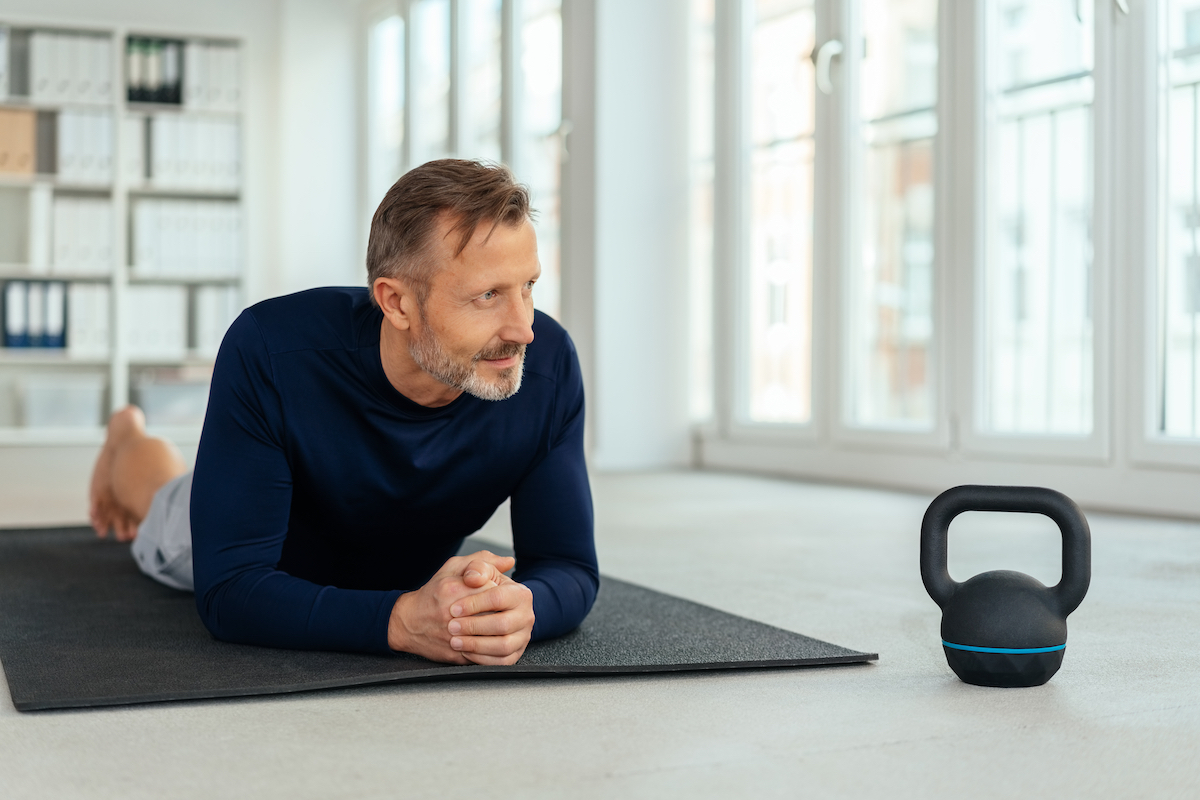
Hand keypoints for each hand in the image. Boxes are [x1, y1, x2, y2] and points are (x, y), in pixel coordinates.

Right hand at [388, 550, 533, 665]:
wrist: (408, 622)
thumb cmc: (433, 593)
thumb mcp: (454, 567)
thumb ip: (482, 562)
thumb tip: (509, 562)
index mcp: (453, 589)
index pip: (493, 591)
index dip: (500, 593)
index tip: (497, 593)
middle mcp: (452, 613)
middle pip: (495, 615)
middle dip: (503, 613)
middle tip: (502, 611)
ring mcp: (454, 636)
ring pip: (492, 638)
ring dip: (500, 633)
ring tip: (500, 626)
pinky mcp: (456, 655)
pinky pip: (484, 655)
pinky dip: (492, 650)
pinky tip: (493, 641)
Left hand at [447, 563, 534, 666]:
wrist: (474, 611)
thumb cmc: (473, 589)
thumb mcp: (473, 570)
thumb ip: (476, 565)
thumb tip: (474, 575)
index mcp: (520, 593)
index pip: (499, 598)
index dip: (474, 604)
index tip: (454, 608)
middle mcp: (525, 616)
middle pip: (502, 624)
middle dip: (473, 627)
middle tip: (452, 626)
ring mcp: (522, 637)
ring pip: (503, 646)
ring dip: (476, 645)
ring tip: (455, 641)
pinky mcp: (514, 654)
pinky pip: (501, 662)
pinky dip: (481, 658)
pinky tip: (465, 651)